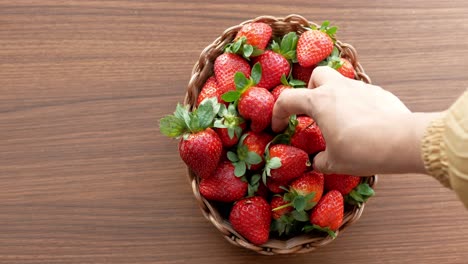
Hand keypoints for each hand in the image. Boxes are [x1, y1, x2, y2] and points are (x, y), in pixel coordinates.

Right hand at [272, 66, 438, 175]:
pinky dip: (354, 105)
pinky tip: (362, 124)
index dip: (277, 114)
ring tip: (339, 121)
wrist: (403, 141)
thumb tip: (316, 161)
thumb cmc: (363, 150)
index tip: (278, 127)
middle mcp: (338, 88)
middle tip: (312, 111)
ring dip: (334, 98)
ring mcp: (360, 88)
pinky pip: (360, 94)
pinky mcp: (379, 93)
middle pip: (316, 75)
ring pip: (340, 83)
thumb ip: (320, 161)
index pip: (287, 100)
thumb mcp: (334, 162)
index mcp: (319, 102)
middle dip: (310, 90)